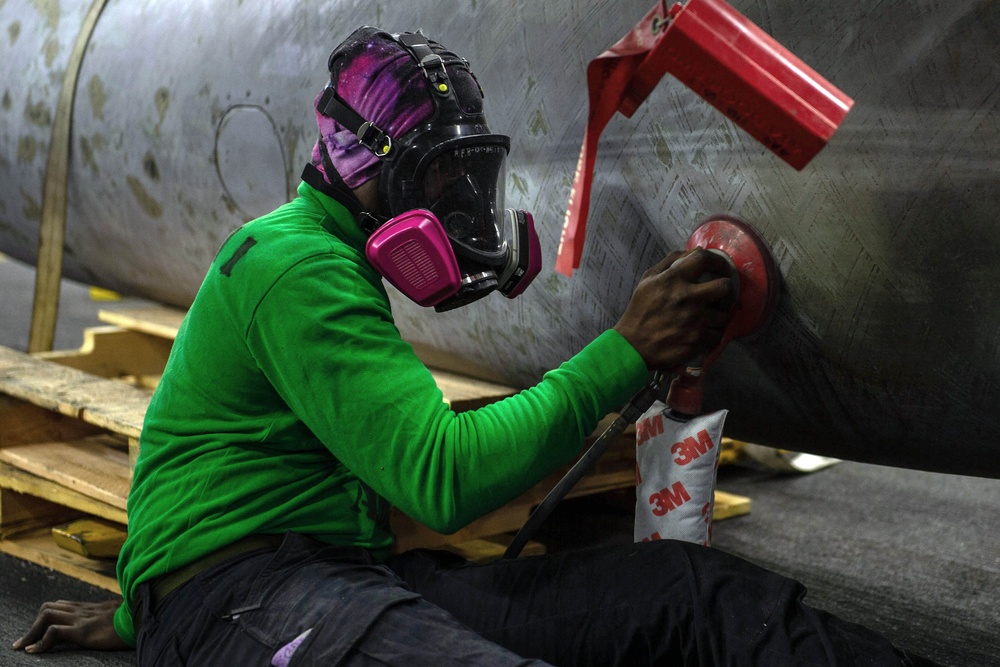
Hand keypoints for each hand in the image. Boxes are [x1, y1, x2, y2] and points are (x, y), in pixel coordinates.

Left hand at [12, 599, 128, 653]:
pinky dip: (40, 643)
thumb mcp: (123, 615)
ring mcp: (82, 619)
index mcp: (92, 607)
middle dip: (34, 626)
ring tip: (25, 646)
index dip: (48, 617)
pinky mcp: (84, 631)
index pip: (62, 605)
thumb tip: (120, 619)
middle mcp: (83, 610)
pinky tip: (35, 651)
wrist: (147, 618)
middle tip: (27, 642)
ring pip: (46, 615)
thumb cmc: (139, 619)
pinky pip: (54, 632)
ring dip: (32, 632)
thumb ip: (114, 614)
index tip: (40, 632)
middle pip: (49, 608)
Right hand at [613, 248, 733, 369]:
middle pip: (725, 286)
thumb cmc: (640, 311)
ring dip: (720, 315)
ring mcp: (695, 320)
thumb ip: (671, 261)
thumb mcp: (648, 280)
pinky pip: (718, 334)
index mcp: (673, 279)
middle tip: (721, 294)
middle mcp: (686, 297)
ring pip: (725, 314)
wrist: (633, 346)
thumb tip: (697, 250)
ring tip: (712, 317)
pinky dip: (713, 334)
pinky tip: (705, 332)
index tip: (721, 267)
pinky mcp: (698, 340)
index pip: (704, 259)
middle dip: (726, 289)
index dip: (718, 261)